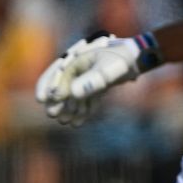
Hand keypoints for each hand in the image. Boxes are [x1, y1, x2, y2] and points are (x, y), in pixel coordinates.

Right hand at [35, 34, 159, 125]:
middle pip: (62, 86)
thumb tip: (73, 93)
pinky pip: (86, 100)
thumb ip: (92, 81)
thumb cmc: (121, 60)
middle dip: (57, 101)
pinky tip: (78, 122)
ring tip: (66, 122)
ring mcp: (88, 78)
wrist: (138, 59)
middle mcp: (79, 69)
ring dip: (69, 109)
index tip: (45, 99)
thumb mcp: (107, 70)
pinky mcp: (97, 86)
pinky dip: (82, 110)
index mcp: (76, 60)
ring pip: (74, 96)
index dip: (48, 86)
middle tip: (53, 115)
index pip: (56, 73)